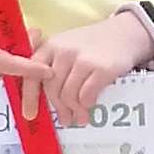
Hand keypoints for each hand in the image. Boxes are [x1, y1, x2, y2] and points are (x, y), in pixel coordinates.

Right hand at [0, 1, 44, 92]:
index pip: (5, 64)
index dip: (28, 67)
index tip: (46, 71)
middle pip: (13, 69)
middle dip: (30, 55)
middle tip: (37, 33)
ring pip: (12, 69)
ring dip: (26, 55)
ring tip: (34, 34)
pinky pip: (9, 69)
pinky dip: (20, 58)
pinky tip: (26, 43)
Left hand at [32, 13, 153, 125]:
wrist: (124, 33)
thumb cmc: (92, 45)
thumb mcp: (66, 46)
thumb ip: (52, 66)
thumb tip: (41, 100)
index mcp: (50, 46)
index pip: (32, 75)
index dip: (29, 98)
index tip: (30, 114)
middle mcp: (63, 51)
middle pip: (52, 89)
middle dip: (58, 108)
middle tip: (65, 119)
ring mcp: (82, 59)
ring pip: (68, 95)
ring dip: (74, 110)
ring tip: (80, 118)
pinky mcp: (100, 69)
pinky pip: (86, 96)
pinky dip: (87, 105)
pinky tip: (90, 106)